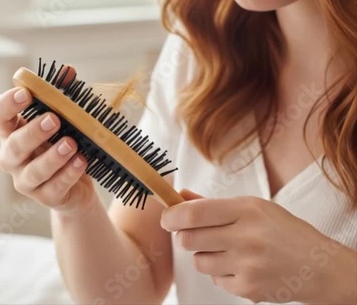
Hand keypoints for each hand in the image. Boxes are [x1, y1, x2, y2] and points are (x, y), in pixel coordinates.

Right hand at [0, 72, 96, 214]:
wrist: (78, 179)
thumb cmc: (63, 138)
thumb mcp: (64, 115)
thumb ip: (62, 92)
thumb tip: (68, 71)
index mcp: (12, 130)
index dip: (7, 104)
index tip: (26, 93)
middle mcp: (13, 156)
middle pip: (13, 146)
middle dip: (33, 132)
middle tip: (54, 119)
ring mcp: (26, 180)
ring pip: (33, 171)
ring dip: (52, 157)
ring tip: (71, 144)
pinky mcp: (46, 197)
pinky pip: (54, 188)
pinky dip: (68, 174)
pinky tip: (81, 161)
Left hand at [161, 190, 342, 303]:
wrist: (318, 266)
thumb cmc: (283, 230)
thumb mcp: (251, 206)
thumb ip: (211, 203)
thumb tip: (180, 196)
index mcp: (245, 210)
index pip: (194, 213)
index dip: (172, 216)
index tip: (167, 217)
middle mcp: (245, 237)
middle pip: (189, 239)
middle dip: (186, 235)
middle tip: (197, 233)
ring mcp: (247, 266)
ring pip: (199, 261)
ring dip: (204, 254)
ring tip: (226, 249)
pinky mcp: (248, 289)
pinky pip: (215, 279)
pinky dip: (221, 272)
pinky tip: (240, 265)